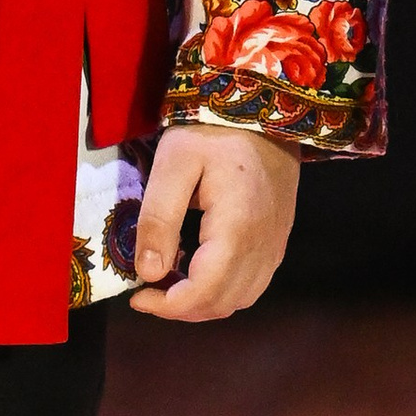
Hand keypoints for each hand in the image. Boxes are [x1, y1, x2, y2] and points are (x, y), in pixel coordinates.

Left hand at [129, 121, 300, 321]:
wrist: (265, 107)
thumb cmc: (213, 130)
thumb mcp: (173, 164)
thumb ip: (158, 219)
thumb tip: (148, 273)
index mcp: (236, 230)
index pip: (203, 292)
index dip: (167, 306)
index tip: (137, 295)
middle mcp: (263, 246)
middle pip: (222, 304)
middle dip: (180, 308)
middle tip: (149, 290)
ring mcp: (275, 244)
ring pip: (240, 299)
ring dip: (203, 302)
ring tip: (171, 281)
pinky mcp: (278, 238)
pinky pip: (253, 283)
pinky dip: (223, 290)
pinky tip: (198, 268)